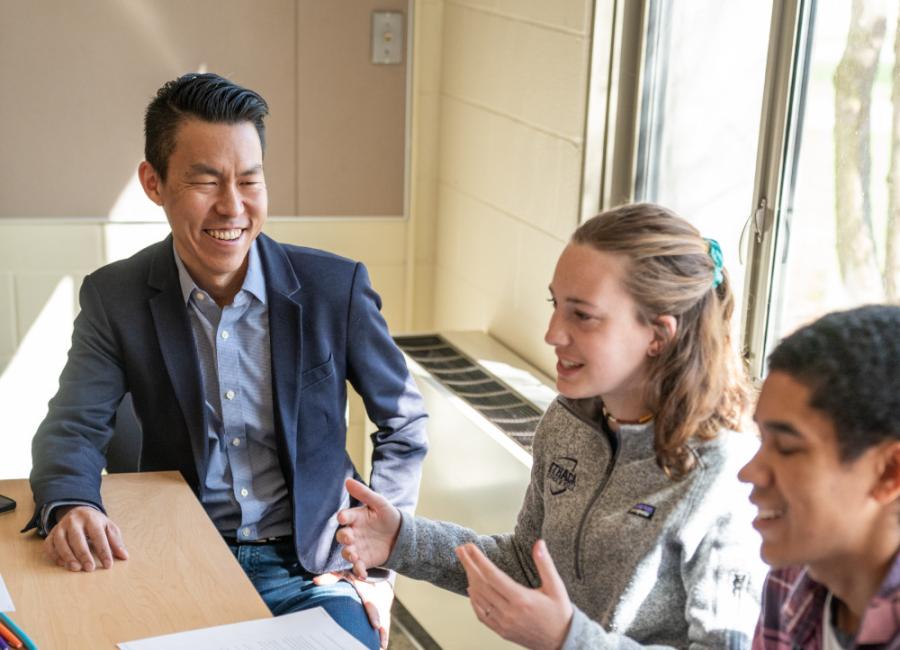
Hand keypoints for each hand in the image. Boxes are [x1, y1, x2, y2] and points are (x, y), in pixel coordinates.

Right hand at [44, 505, 128, 571]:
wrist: (78, 512)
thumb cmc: (96, 524)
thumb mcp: (108, 527)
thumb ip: (116, 541)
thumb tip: (124, 557)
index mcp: (91, 518)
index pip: (98, 536)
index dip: (104, 551)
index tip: (108, 565)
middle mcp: (74, 521)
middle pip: (77, 538)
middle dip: (83, 554)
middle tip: (90, 568)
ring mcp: (60, 527)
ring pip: (61, 541)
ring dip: (67, 556)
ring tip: (76, 568)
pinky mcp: (51, 534)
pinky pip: (49, 545)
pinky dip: (55, 555)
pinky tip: (63, 564)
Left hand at [314, 570, 393, 648]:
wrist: (370, 569)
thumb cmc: (351, 573)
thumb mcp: (342, 573)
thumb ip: (330, 577)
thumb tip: (315, 581)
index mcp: (366, 585)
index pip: (370, 599)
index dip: (374, 613)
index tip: (375, 626)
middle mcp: (377, 591)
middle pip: (381, 611)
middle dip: (381, 627)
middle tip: (380, 643)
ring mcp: (383, 598)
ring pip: (385, 616)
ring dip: (384, 632)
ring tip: (380, 646)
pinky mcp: (386, 604)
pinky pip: (386, 619)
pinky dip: (384, 631)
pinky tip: (382, 644)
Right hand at [335, 478, 400, 578]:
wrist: (401, 536)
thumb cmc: (388, 516)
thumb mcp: (379, 503)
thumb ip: (364, 493)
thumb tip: (347, 480)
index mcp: (355, 517)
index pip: (345, 516)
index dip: (343, 517)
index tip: (342, 517)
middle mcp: (353, 533)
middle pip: (342, 536)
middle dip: (344, 537)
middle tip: (349, 538)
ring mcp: (357, 547)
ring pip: (347, 552)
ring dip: (349, 554)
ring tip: (355, 556)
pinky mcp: (363, 560)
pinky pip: (357, 566)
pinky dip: (358, 570)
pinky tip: (363, 573)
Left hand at [456, 539, 572, 649]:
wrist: (562, 641)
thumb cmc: (560, 613)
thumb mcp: (556, 587)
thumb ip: (545, 564)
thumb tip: (538, 543)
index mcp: (521, 599)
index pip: (492, 576)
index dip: (479, 560)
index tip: (470, 547)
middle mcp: (509, 612)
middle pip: (481, 585)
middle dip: (469, 565)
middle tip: (460, 550)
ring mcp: (503, 623)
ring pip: (479, 599)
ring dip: (469, 580)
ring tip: (465, 565)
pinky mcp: (502, 631)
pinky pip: (482, 615)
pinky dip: (473, 601)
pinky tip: (471, 590)